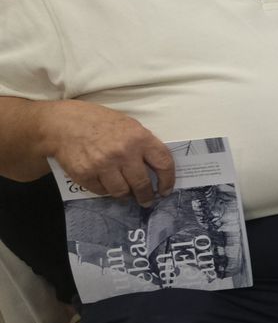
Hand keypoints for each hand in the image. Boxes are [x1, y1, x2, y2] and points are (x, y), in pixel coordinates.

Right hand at [42, 101, 173, 205]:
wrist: (64, 124)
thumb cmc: (100, 122)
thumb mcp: (129, 125)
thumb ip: (143, 144)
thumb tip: (155, 167)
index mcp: (140, 138)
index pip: (163, 164)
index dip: (168, 180)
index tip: (166, 189)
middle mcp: (123, 153)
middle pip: (142, 184)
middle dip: (147, 196)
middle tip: (147, 200)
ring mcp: (103, 165)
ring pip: (122, 192)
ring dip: (126, 195)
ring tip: (127, 193)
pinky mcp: (85, 175)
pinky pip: (102, 192)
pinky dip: (106, 190)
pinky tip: (107, 184)